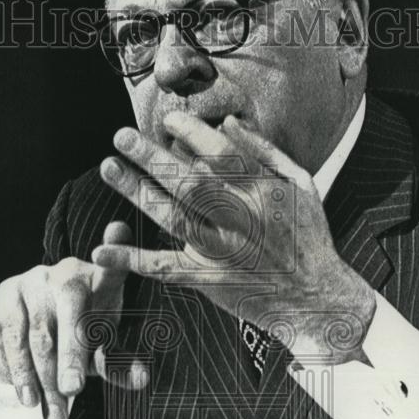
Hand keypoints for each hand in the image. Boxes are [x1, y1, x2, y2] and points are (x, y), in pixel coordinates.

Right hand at [0, 221, 147, 418]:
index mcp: (99, 278)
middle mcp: (63, 272)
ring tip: (44, 406)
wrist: (44, 314)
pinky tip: (19, 395)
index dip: (116, 249)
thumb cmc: (85, 329)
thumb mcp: (105, 343)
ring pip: (32, 331)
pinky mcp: (2, 296)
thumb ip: (120, 362)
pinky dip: (13, 369)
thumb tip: (141, 379)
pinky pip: (4, 337)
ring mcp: (30, 281)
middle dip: (68, 357)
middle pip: (67, 312)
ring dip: (36, 373)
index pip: (112, 268)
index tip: (117, 230)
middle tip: (72, 393)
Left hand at [93, 111, 376, 364]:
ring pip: (174, 218)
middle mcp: (242, 219)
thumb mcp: (301, 186)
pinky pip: (165, 268)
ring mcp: (223, 251)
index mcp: (265, 192)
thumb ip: (266, 152)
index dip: (193, 132)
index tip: (168, 119)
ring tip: (109, 168)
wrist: (317, 299)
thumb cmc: (308, 237)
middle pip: (191, 182)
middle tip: (121, 135)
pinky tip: (100, 251)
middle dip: (153, 156)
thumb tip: (230, 122)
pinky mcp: (208, 280)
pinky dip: (132, 260)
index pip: (223, 154)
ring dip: (137, 192)